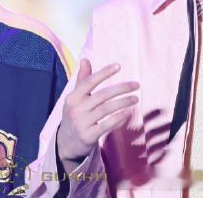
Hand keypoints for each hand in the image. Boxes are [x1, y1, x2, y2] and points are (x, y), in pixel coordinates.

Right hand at [56, 58, 138, 172]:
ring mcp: (81, 123)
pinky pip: (107, 125)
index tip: (118, 66)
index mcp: (72, 97)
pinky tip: (128, 113)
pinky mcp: (88, 136)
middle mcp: (76, 109)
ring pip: (106, 109)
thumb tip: (85, 59)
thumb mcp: (75, 98)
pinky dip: (118, 118)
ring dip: (123, 103)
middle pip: (102, 95)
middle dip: (121, 88)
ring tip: (136, 98)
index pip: (89, 81)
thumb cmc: (74, 115)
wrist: (66, 142)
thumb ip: (82, 79)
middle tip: (136, 85)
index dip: (104, 73)